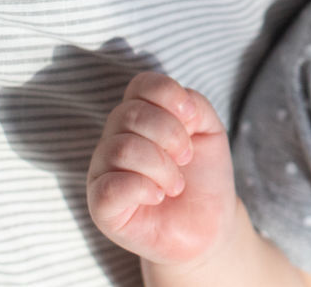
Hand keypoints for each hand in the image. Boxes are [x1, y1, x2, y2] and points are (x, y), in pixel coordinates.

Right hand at [87, 72, 235, 265]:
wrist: (208, 225)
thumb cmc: (203, 176)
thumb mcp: (209, 131)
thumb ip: (195, 105)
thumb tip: (178, 104)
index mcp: (139, 117)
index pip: (141, 85)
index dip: (169, 95)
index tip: (192, 120)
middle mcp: (115, 139)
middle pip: (129, 113)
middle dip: (170, 133)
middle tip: (186, 158)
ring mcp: (104, 172)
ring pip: (121, 149)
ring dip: (162, 166)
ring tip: (176, 184)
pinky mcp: (101, 206)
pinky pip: (111, 187)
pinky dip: (144, 188)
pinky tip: (158, 196)